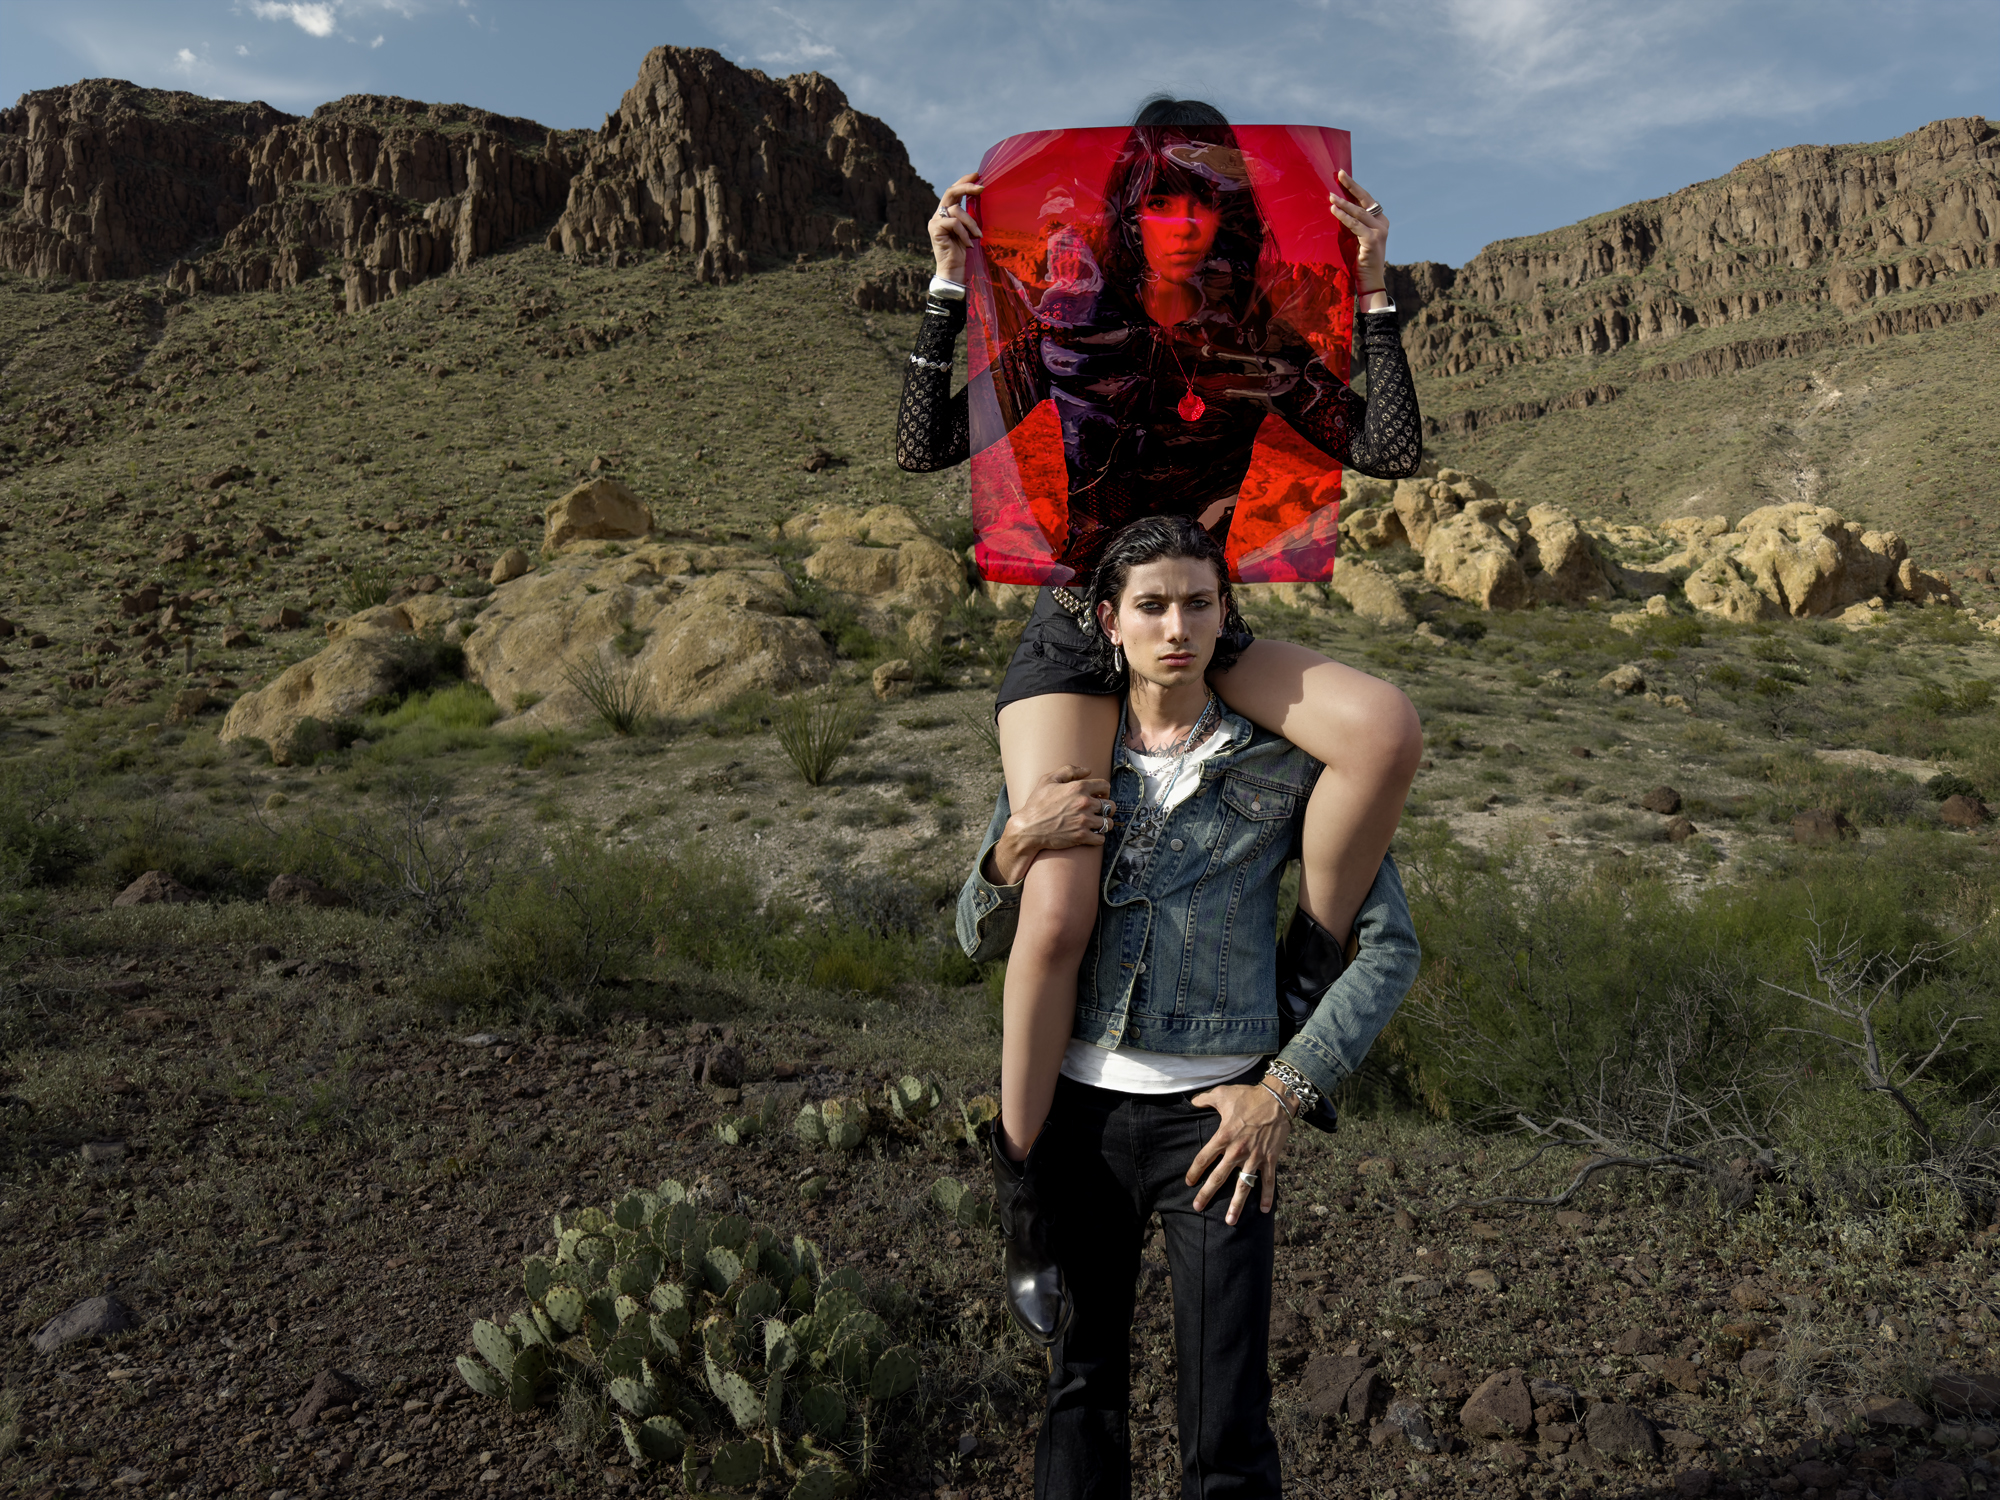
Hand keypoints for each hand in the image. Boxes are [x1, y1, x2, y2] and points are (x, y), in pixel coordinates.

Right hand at [930, 173, 983, 283]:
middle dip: (966, 187)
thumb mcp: (970, 230)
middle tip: (982, 187)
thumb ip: (971, 215)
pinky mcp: (934, 229)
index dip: (964, 181)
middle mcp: (939, 214)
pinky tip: (968, 244)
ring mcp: (935, 221)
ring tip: (978, 235)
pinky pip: (953, 223)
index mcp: (947, 212)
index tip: (977, 174)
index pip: (953, 191)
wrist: (953, 270)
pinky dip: (964, 233)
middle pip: (950, 192)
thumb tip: (982, 197)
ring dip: (971, 222)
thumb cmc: (963, 252)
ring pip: (956, 210)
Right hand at [984, 765, 1113, 884]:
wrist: (1028, 828)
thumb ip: (1068, 770)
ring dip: (1103, 824)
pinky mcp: (1082, 837)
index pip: (1105, 786)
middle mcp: (1085, 803)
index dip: (1104, 791)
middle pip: (1110, 806)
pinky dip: (1098, 838)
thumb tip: (1088, 770)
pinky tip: (1091, 835)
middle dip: (1106, 808)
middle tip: (1097, 812)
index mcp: (1079, 787)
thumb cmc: (1037, 804)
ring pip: (1108, 823)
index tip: (1099, 796)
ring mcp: (1084, 821)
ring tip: (1095, 824)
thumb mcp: (1048, 780)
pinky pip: (1101, 838)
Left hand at [1187, 1081, 1290, 1225]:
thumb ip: (1204, 1099)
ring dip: (1237, 1205)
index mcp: (1223, 1136)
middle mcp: (1237, 1150)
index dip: (1194, 1171)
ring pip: (1243, 1186)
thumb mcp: (1222, 1093)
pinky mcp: (1270, 1159)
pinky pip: (1269, 1181)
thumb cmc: (1248, 1096)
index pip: (1204, 1158)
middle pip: (1219, 1177)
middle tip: (1197, 1207)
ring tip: (1229, 1221)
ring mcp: (1255, 1157)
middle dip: (1207, 1194)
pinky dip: (1267, 1196)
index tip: (1189, 1183)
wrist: (1277, 1099)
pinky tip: (1264, 1211)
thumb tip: (1191, 1101)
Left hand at [1328, 169, 1389, 305]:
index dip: (1354, 187)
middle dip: (1351, 186)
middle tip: (1340, 174)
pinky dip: (1344, 217)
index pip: (1366, 200)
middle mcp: (1383, 224)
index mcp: (1380, 221)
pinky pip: (1355, 225)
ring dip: (1343, 203)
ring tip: (1331, 195)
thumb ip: (1350, 223)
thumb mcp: (1354, 237)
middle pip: (1365, 200)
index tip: (1343, 175)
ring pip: (1359, 212)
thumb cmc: (1359, 261)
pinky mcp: (1373, 240)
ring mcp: (1380, 232)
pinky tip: (1333, 210)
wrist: (1369, 282)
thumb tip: (1336, 205)